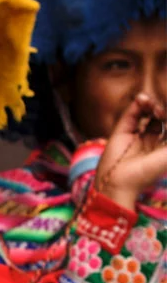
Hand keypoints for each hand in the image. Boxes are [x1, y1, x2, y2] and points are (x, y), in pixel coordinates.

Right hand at [95, 92, 166, 209]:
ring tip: (153, 105)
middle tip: (161, 109)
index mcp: (162, 148)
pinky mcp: (121, 131)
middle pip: (160, 118)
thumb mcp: (166, 154)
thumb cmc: (146, 172)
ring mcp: (135, 136)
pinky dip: (137, 105)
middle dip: (162, 110)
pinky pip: (131, 114)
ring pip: (146, 114)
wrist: (120, 182)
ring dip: (152, 106)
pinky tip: (143, 99)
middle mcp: (149, 141)